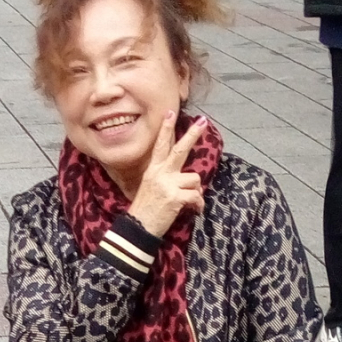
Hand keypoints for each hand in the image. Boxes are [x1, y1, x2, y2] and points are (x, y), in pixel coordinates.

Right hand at [127, 112, 206, 237]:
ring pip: (195, 178)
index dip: (166, 128)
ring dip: (196, 191)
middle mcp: (160, 174)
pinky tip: (194, 211)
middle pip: (179, 149)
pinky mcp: (175, 197)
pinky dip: (198, 205)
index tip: (171, 112)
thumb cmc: (145, 210)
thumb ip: (166, 178)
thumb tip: (189, 179)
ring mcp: (168, 184)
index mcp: (153, 170)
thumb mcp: (150, 188)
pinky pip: (197, 196)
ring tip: (189, 201)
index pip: (161, 145)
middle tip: (203, 121)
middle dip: (192, 134)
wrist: (138, 228)